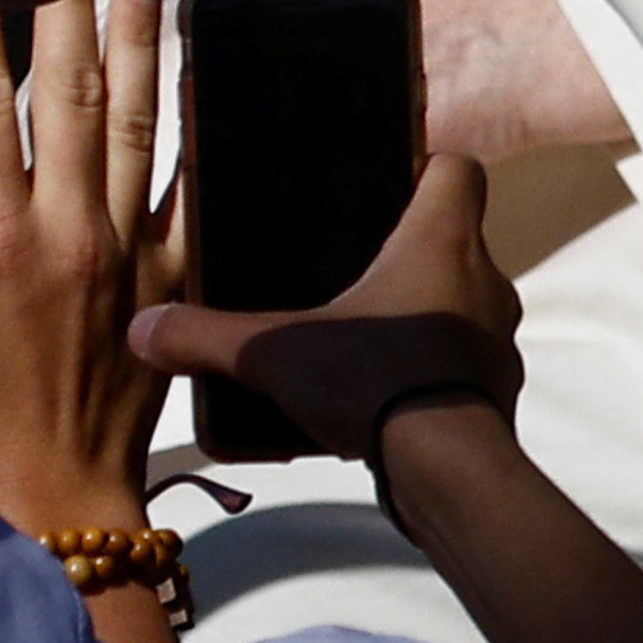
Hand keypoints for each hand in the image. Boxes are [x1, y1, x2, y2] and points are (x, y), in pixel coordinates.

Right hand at [123, 148, 515, 455]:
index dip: (430, 167)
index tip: (393, 181)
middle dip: (410, 254)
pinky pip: (462, 371)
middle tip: (352, 268)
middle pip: (458, 242)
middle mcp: (484, 282)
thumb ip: (206, 336)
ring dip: (424, 319)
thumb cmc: (373, 380)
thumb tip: (143, 328)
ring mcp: (497, 344)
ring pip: (464, 309)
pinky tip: (383, 398)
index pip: (461, 169)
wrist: (448, 475)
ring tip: (363, 339)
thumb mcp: (273, 353)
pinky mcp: (499, 399)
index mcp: (441, 240)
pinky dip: (431, 376)